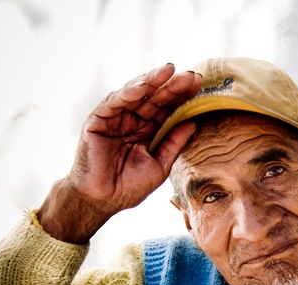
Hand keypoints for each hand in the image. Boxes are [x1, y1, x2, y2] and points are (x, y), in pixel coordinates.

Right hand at [38, 63, 201, 243]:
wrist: (102, 201)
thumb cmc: (129, 187)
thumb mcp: (160, 164)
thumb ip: (174, 143)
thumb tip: (193, 122)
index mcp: (149, 130)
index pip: (168, 109)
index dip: (182, 97)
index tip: (199, 85)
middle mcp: (133, 120)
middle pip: (156, 98)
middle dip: (172, 85)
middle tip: (190, 75)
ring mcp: (116, 118)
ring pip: (136, 94)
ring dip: (152, 81)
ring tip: (169, 71)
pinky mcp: (98, 120)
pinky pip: (114, 102)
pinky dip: (127, 93)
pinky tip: (142, 87)